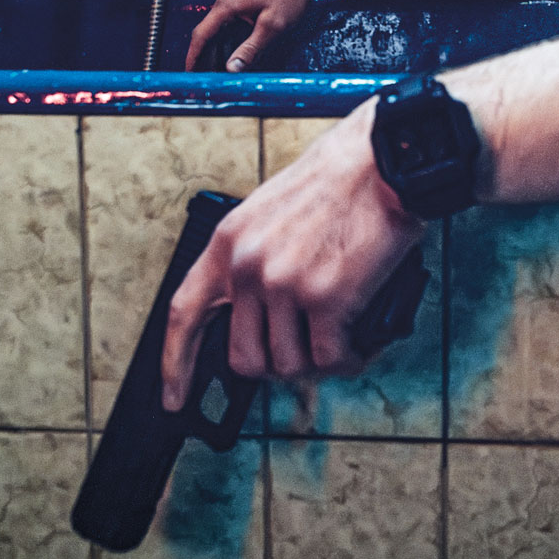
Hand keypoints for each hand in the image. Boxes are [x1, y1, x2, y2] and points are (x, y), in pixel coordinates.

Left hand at [160, 103, 425, 408]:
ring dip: (318, 363)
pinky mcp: (326, 299)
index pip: (185, 313)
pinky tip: (360, 346)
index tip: (175, 396)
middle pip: (244, 356)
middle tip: (305, 353)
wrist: (383, 161)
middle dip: (276, 366)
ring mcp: (284, 285)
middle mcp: (248, 266)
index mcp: (228, 242)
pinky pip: (330, 358)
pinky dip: (348, 360)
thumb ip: (256, 259)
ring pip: (288, 365)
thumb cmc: (340, 180)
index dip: (175, 363)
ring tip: (341, 342)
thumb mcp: (272, 212)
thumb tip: (264, 314)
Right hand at [184, 0, 317, 70]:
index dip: (193, 56)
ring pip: (218, 31)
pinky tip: (232, 54)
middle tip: (202, 78)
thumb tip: (232, 69)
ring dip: (215, 49)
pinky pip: (229, 26)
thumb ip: (251, 48)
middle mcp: (225, 3)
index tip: (189, 74)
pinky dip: (227, 42)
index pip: (201, 35)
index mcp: (226, 6)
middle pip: (207, 34)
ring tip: (214, 71)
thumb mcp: (272, 26)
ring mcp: (234, 3)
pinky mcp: (243, 5)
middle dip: (202, 56)